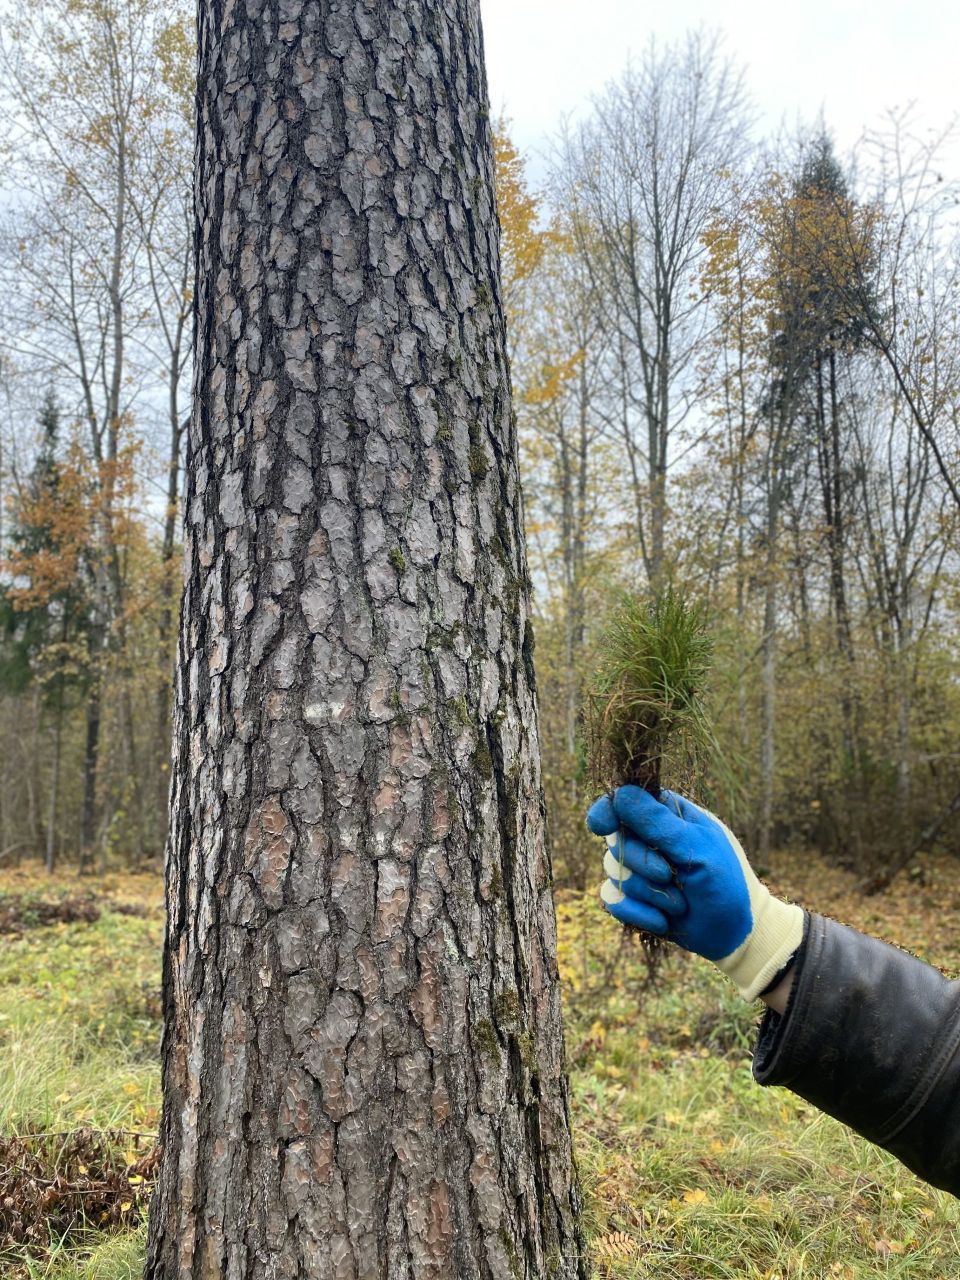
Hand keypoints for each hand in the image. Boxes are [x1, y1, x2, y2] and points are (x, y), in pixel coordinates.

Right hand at [586, 785, 803, 1001]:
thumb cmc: (726, 882)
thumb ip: (658, 823)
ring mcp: (638, 870)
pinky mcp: (633, 900)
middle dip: (642, 864)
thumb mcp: (697, 848)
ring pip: (613, 874)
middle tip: (672, 875)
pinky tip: (664, 921)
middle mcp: (648, 839)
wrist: (736, 933)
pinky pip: (614, 902)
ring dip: (649, 894)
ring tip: (680, 902)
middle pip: (615, 842)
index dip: (607, 811)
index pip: (623, 802)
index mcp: (666, 815)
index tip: (601, 826)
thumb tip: (620, 794)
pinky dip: (639, 914)